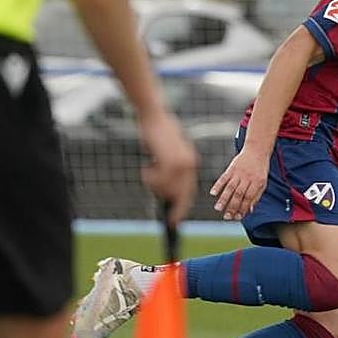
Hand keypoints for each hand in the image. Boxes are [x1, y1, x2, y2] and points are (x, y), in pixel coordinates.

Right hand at [138, 110, 197, 227]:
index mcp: (190, 162)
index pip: (189, 189)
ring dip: (155, 185)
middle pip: (182, 194)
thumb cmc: (156, 134)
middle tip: (168, 220)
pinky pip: (159, 180)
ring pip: (168, 189)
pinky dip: (150, 177)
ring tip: (148, 172)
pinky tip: (146, 166)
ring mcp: (181, 162)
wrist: (154, 117)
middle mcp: (189, 164)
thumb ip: (169, 169)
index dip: (182, 206)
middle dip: (173, 206)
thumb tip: (166, 191)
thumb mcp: (166, 154)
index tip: (176, 220)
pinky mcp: (171, 160)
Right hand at [209, 148, 269, 220]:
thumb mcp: (262, 182)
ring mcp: (239, 172)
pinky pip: (223, 177)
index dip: (243, 208)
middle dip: (232, 207)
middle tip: (227, 217)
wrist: (257, 150)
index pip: (249, 198)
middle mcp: (248, 178)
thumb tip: (249, 211)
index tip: (237, 217)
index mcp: (257, 182)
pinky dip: (217, 185)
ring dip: (224, 198)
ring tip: (218, 208)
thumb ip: (256, 196)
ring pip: (230, 187)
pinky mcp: (231, 168)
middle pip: (239, 194)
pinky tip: (213, 193)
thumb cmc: (260, 169)